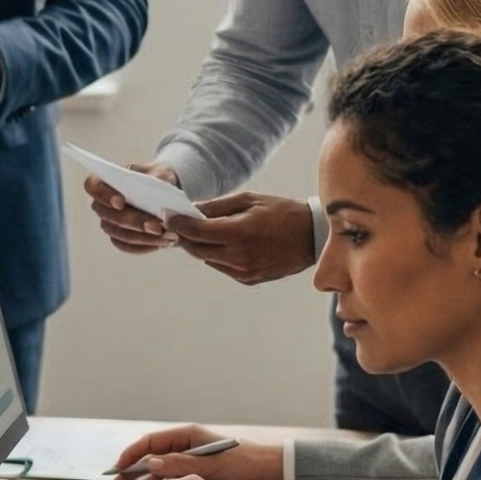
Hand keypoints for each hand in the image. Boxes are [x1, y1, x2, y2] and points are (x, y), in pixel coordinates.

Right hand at [84, 163, 182, 254]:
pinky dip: (144, 246)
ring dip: (142, 237)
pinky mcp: (119, 239)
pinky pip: (126, 246)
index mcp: (105, 181)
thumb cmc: (159, 179)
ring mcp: (109, 223)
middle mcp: (102, 204)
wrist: (167, 196)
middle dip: (134, 221)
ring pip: (118, 233)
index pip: (93, 186)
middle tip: (158, 226)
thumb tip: (159, 184)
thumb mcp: (162, 172)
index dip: (103, 195)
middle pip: (108, 215)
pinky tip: (162, 243)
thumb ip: (160, 176)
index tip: (121, 202)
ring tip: (167, 236)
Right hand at [109, 424, 284, 479]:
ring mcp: (190, 460)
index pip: (151, 441)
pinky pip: (170, 479)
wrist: (268, 474)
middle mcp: (186, 446)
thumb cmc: (243, 464)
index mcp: (188, 436)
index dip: (132, 453)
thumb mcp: (211, 465)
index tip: (118, 467)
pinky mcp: (196, 475)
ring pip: (159, 469)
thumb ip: (180, 464)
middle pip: (151, 455)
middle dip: (132, 468)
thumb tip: (150, 463)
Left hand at [165, 193, 315, 284]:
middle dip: (184, 236)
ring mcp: (243, 271)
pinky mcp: (248, 279)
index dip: (177, 224)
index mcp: (239, 233)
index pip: (195, 232)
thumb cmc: (282, 212)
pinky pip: (222, 267)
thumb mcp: (249, 200)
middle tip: (178, 224)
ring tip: (202, 231)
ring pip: (207, 259)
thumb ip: (217, 207)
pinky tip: (225, 243)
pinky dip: (216, 255)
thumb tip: (190, 210)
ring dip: (200, 246)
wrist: (313, 237)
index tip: (167, 216)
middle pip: (196, 249)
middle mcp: (239, 256)